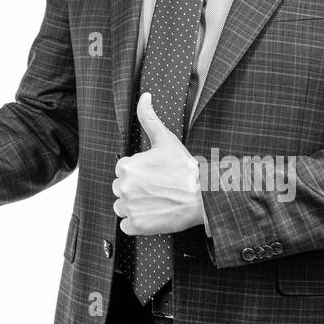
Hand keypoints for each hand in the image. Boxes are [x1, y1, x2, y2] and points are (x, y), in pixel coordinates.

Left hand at [112, 93, 203, 235]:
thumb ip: (149, 117)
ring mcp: (129, 207)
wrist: (202, 197)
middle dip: (135, 189)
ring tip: (155, 201)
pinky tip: (153, 214)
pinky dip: (137, 223)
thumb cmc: (185, 169)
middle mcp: (124, 187)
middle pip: (121, 188)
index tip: (154, 175)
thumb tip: (144, 97)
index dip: (139, 173)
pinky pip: (126, 225)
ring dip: (134, 206)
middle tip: (157, 189)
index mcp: (127, 166)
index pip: (123, 170)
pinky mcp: (136, 225)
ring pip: (121, 206)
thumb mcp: (165, 140)